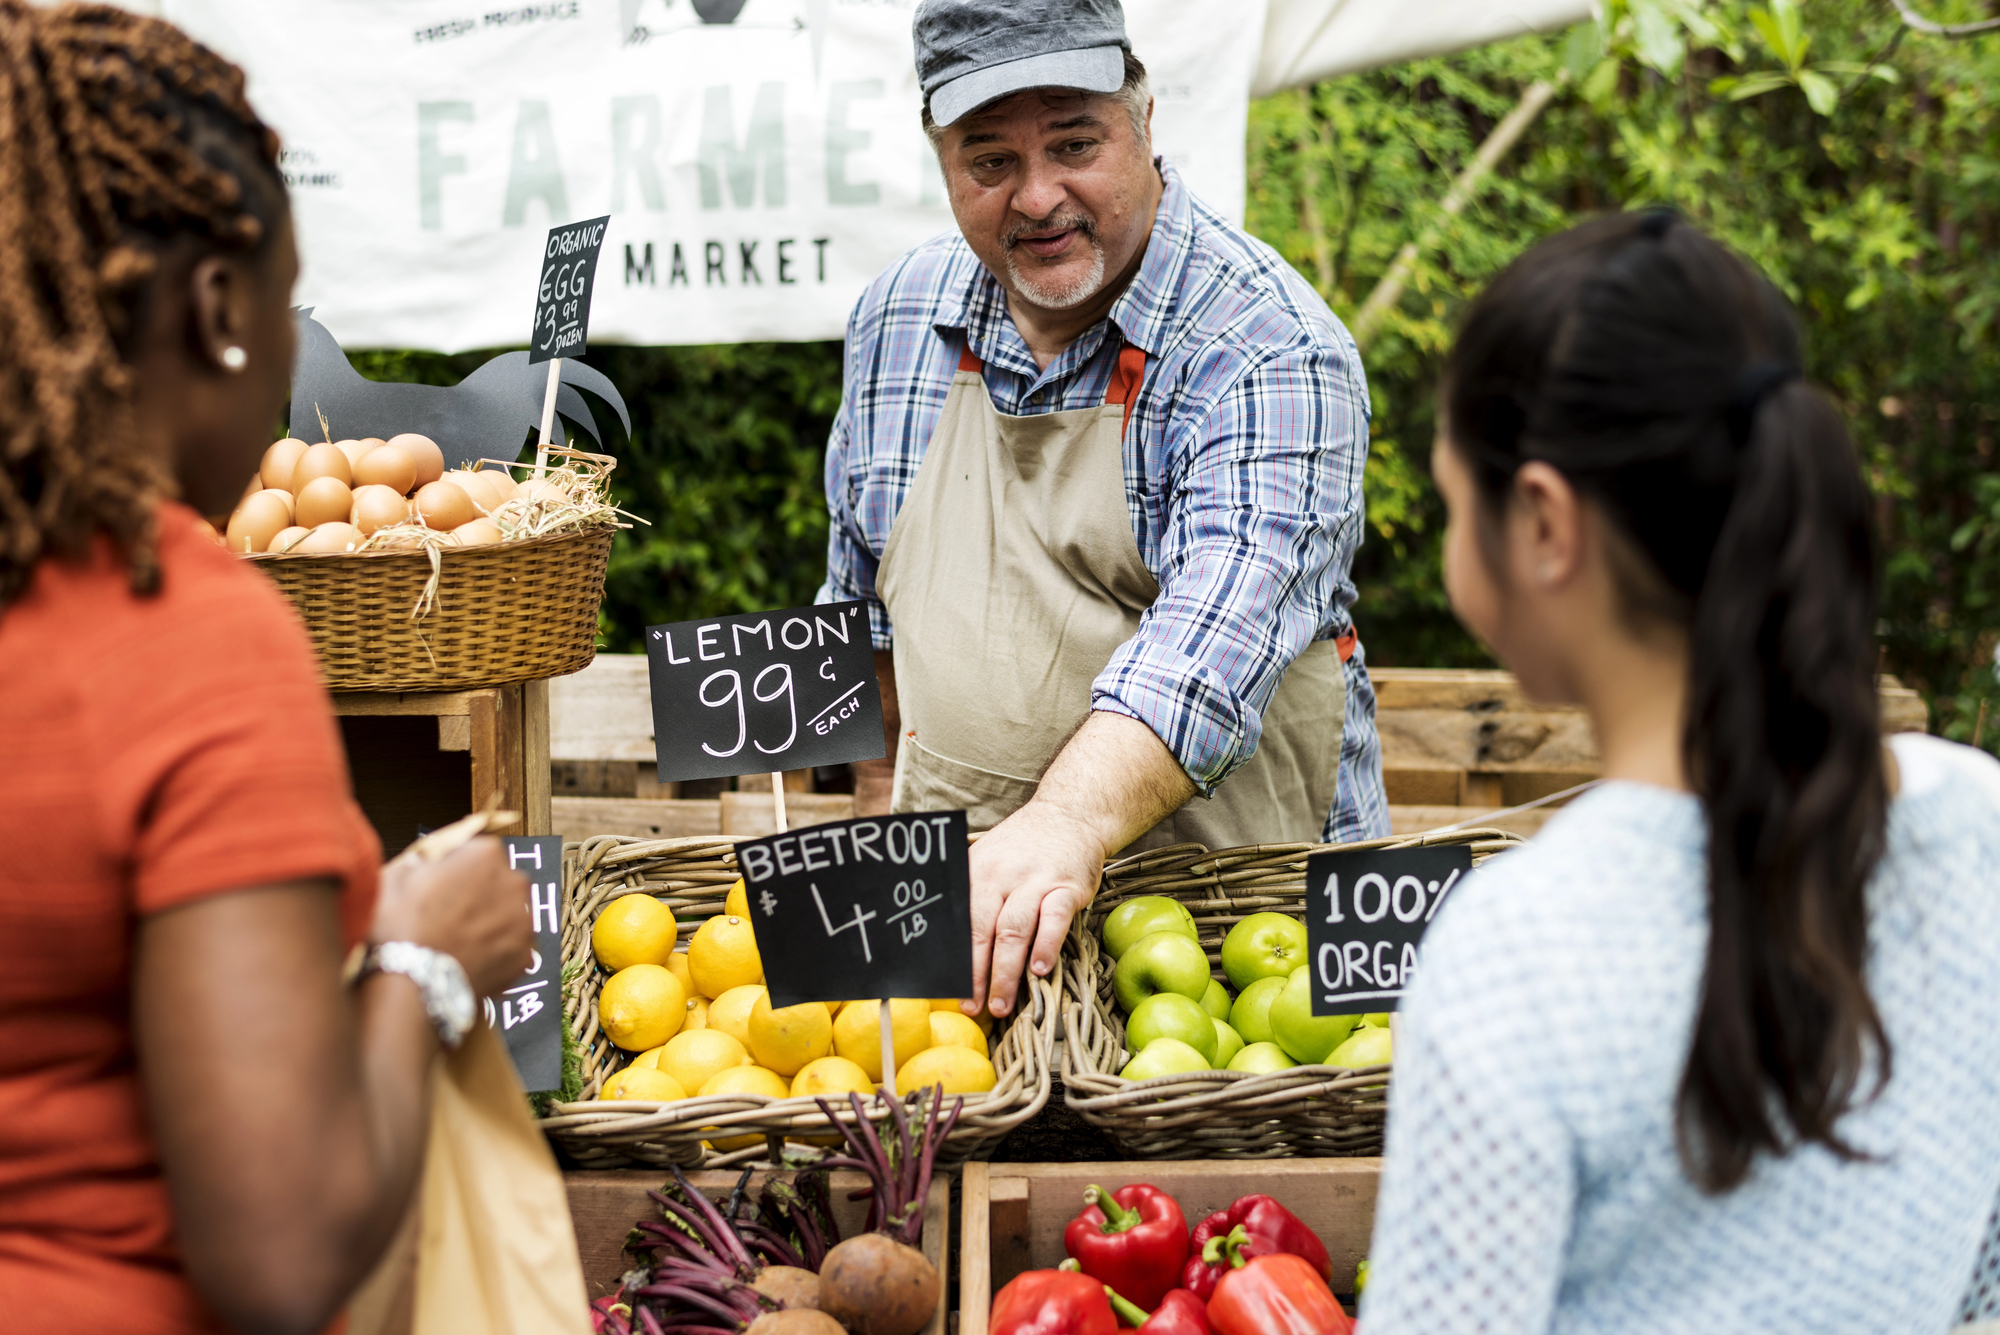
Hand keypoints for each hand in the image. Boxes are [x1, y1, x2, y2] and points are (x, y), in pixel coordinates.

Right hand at [371, 837, 532, 997]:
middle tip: (451, 915)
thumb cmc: (402, 928)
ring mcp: (524, 921)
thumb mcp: (396, 878)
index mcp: (485, 855)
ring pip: (509, 915)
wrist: (414, 985)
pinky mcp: (526, 955)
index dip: (459, 868)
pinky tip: (471, 958)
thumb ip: (421, 861)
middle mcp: (514, 883)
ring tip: (459, 941)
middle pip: (500, 881)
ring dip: (492, 922)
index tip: (445, 883)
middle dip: (481, 893)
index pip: (478, 851)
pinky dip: (497, 952)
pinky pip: (512, 947)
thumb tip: (425, 863)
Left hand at [967, 801, 1102, 1017]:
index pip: (961, 924)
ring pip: (1014, 930)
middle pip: (982, 931)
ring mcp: (1035, 881)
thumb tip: (953, 944)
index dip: (956, 961)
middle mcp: (1001, 877)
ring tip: (1002, 1002)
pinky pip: (1053, 919)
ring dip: (1007, 971)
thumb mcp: (989, 860)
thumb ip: (975, 896)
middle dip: (976, 975)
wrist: (1070, 814)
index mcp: (977, 874)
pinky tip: (1039, 970)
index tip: (951, 992)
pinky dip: (1045, 945)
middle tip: (973, 1006)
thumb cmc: (1024, 847)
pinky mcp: (1067, 886)